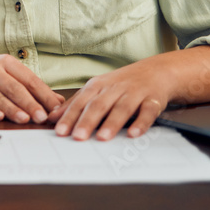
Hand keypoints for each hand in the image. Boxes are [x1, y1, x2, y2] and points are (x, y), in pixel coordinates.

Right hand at [0, 54, 64, 123]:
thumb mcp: (6, 73)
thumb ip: (30, 86)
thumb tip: (58, 102)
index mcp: (5, 62)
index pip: (28, 79)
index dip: (43, 94)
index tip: (55, 109)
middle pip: (13, 88)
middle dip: (29, 103)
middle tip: (42, 117)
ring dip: (11, 108)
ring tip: (25, 119)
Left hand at [47, 47, 209, 140]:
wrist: (157, 71)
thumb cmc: (122, 84)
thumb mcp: (97, 89)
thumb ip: (76, 103)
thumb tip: (51, 118)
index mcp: (98, 85)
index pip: (81, 102)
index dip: (70, 116)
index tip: (60, 132)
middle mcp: (115, 88)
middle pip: (99, 105)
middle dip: (87, 121)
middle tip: (77, 137)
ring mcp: (135, 93)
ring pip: (122, 108)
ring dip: (112, 123)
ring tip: (102, 138)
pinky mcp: (153, 100)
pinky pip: (147, 112)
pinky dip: (141, 123)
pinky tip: (134, 134)